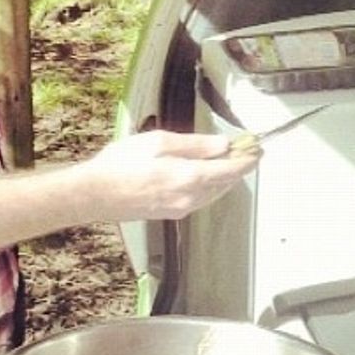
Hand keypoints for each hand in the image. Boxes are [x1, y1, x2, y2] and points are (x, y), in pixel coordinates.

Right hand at [80, 129, 259, 221]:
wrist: (95, 194)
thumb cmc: (122, 162)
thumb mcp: (159, 142)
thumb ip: (194, 145)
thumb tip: (223, 145)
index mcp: (190, 178)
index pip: (230, 170)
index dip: (247, 159)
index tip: (259, 149)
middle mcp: (190, 198)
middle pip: (225, 183)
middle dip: (239, 167)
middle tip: (249, 151)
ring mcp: (180, 208)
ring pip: (214, 193)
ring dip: (225, 177)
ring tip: (231, 160)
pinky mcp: (170, 213)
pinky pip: (200, 199)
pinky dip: (210, 186)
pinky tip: (206, 175)